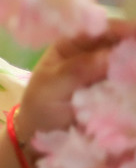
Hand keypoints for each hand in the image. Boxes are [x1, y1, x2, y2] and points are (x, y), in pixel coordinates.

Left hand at [15, 20, 135, 141]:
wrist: (45, 139)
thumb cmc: (41, 108)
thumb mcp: (51, 87)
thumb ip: (76, 70)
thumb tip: (108, 55)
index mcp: (71, 46)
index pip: (97, 30)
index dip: (119, 28)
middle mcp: (92, 56)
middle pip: (119, 44)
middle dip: (133, 45)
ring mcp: (107, 75)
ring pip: (128, 63)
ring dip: (135, 64)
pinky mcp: (117, 93)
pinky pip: (131, 84)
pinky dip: (135, 81)